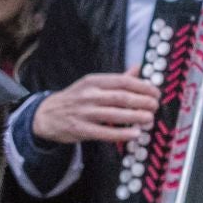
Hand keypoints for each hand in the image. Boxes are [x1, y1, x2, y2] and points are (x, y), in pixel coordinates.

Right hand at [31, 66, 159, 143]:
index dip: (142, 86)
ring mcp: (84, 112)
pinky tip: (135, 134)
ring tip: (150, 119)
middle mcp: (89, 95)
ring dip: (135, 117)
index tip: (156, 92)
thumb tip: (138, 68)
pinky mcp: (81, 129)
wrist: (46, 114)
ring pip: (114, 114)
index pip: (122, 81)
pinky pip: (104, 132)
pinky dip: (121, 134)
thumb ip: (117, 79)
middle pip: (121, 97)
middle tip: (155, 106)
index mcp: (94, 81)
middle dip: (142, 101)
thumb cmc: (76, 98)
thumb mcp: (93, 84)